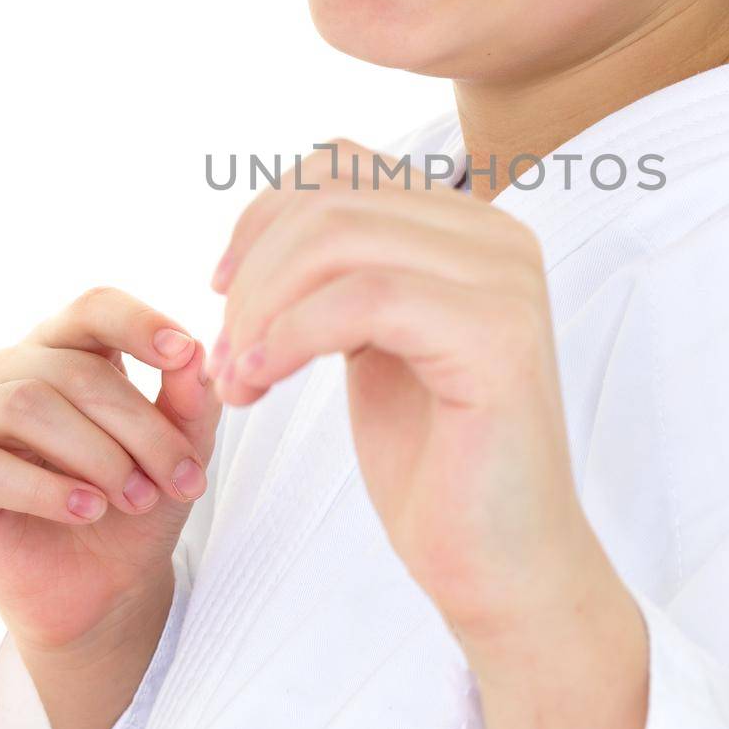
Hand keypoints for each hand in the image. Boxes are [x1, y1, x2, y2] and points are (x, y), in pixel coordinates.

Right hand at [0, 286, 220, 651]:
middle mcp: (11, 371)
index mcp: (68, 350)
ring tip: (136, 498)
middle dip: (139, 426)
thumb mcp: (181, 451)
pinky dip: (44, 488)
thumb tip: (194, 354)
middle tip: (181, 478)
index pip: (94, 309)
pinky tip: (86, 511)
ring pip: (26, 404)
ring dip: (96, 455)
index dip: (138, 323)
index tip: (184, 353)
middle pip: (73, 369)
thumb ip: (189, 400)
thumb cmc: (140, 504)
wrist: (108, 588)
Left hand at [207, 139, 596, 645]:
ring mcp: (505, 282)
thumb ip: (346, 270)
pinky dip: (289, 337)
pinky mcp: (498, 338)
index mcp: (471, 227)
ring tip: (237, 379)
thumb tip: (268, 216)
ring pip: (339, 238)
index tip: (223, 292)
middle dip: (253, 271)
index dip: (262, 217)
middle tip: (223, 354)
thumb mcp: (375, 339)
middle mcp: (499, 237)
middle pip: (331, 197)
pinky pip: (364, 298)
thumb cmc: (436, 461)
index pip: (341, 164)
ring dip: (261, 307)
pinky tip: (260, 384)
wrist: (503, 563)